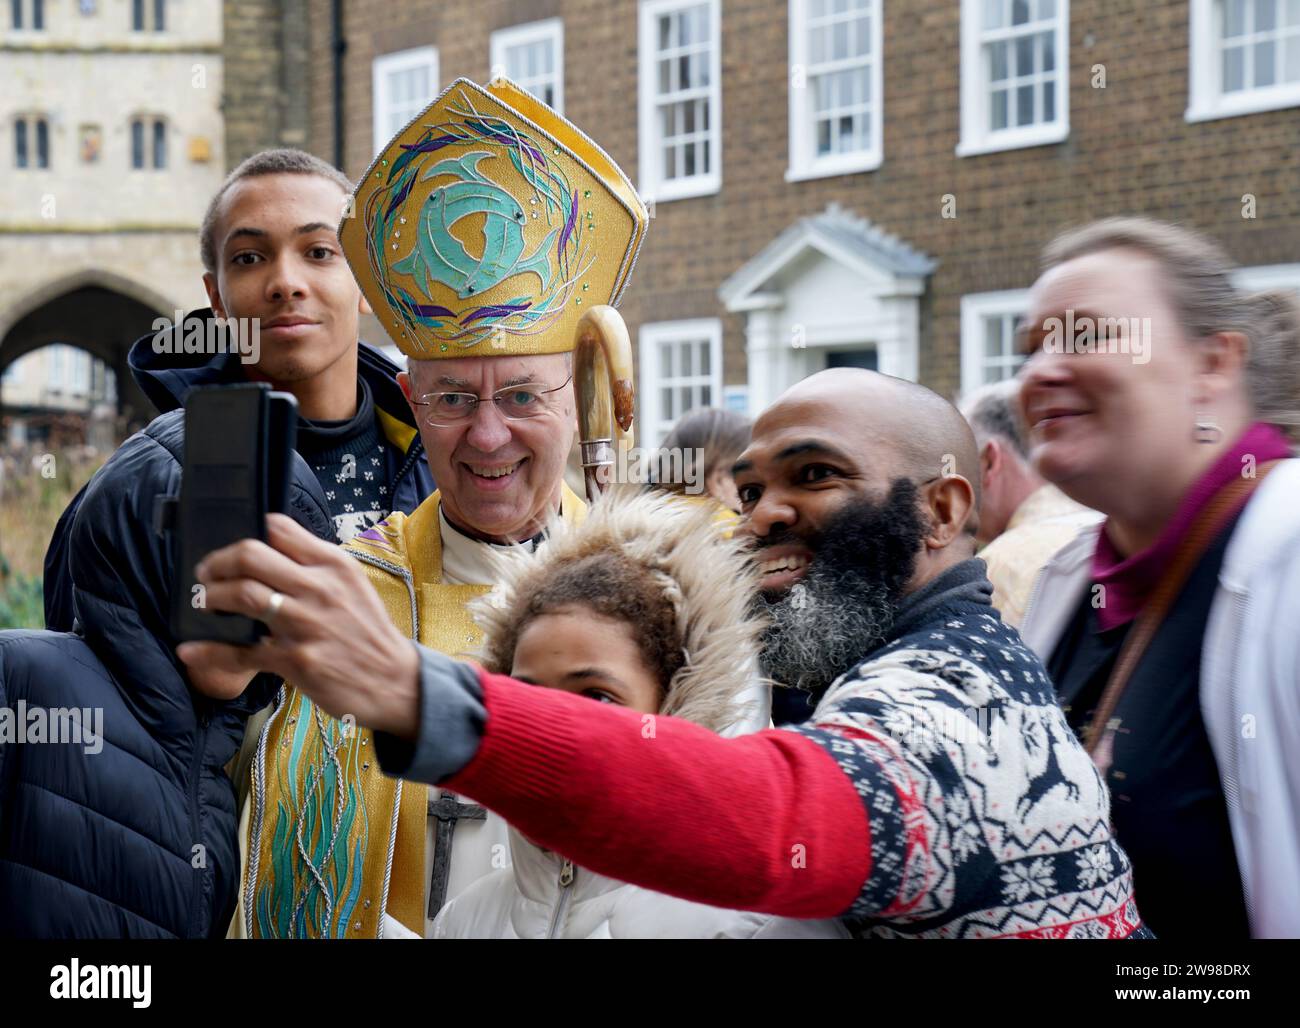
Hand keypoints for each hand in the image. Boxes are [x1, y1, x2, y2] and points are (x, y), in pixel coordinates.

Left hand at [176, 514, 420, 739]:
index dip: (246, 535)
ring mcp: (307, 624)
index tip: (232, 551)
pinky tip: (191, 650)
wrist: (395, 681)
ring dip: (211, 599)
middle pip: (251, 556)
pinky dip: (209, 650)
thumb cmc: (368, 633)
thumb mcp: (353, 586)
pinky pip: (241, 651)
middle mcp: (319, 588)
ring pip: (242, 596)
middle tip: (206, 575)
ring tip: (204, 605)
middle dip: (217, 563)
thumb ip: (316, 566)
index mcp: (333, 565)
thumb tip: (273, 550)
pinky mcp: (296, 660)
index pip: (279, 528)